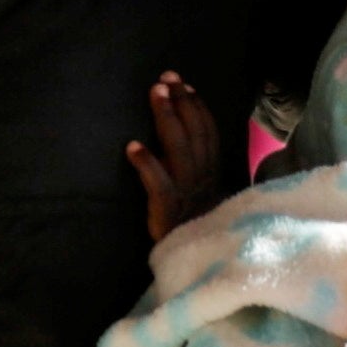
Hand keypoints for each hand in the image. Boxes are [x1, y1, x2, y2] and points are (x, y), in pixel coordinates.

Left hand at [126, 72, 236, 241]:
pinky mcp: (169, 212)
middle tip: (166, 77)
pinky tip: (132, 147)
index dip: (197, 108)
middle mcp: (203, 180)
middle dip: (181, 103)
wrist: (202, 269)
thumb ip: (208, 177)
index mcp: (214, 176)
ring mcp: (187, 194)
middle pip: (194, 133)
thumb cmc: (202, 234)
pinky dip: (146, 165)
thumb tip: (200, 154)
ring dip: (167, 118)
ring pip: (179, 149)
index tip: (185, 86)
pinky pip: (158, 184)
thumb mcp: (213, 202)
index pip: (208, 134)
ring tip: (155, 94)